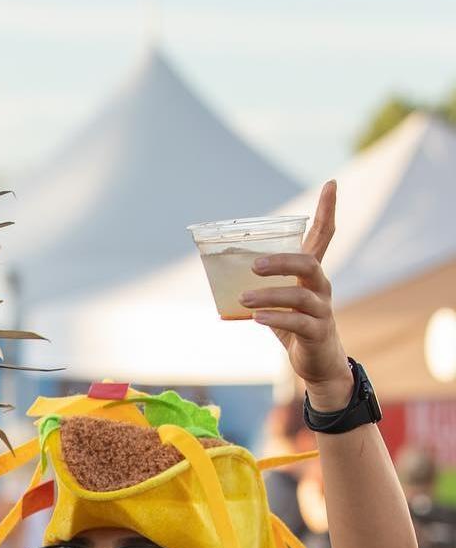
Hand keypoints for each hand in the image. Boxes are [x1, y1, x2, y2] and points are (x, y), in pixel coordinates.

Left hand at [241, 180, 353, 409]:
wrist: (317, 364)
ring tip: (244, 299)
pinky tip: (257, 318)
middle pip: (310, 264)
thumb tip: (216, 270)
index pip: (324, 236)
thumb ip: (257, 284)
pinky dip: (276, 318)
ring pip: (300, 296)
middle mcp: (321, 287)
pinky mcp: (318, 333)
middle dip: (282, 261)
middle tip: (254, 266)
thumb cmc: (294, 326)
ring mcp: (322, 310)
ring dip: (270, 295)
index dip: (327, 211)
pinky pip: (298, 322)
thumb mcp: (277, 301)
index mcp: (311, 274)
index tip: (331, 184)